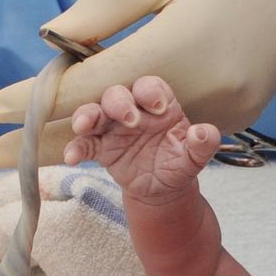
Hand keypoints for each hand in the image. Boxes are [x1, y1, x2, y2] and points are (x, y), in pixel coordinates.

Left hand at [0, 0, 275, 166]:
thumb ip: (107, 9)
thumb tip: (53, 40)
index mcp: (180, 46)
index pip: (93, 85)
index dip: (40, 100)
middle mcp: (200, 93)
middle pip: (109, 128)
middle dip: (48, 140)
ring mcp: (217, 117)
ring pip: (137, 140)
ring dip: (84, 145)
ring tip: (30, 155)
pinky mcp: (228, 126)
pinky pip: (165, 136)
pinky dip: (127, 138)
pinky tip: (90, 140)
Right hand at [64, 76, 220, 202]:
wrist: (162, 189)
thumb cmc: (178, 164)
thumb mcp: (194, 157)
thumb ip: (203, 144)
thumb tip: (204, 132)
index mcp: (158, 106)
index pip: (150, 87)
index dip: (151, 92)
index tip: (158, 109)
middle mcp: (133, 110)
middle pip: (118, 93)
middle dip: (120, 102)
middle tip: (129, 120)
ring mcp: (113, 128)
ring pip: (95, 111)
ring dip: (87, 115)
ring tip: (83, 126)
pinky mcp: (100, 148)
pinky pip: (84, 144)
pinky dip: (76, 148)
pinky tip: (72, 157)